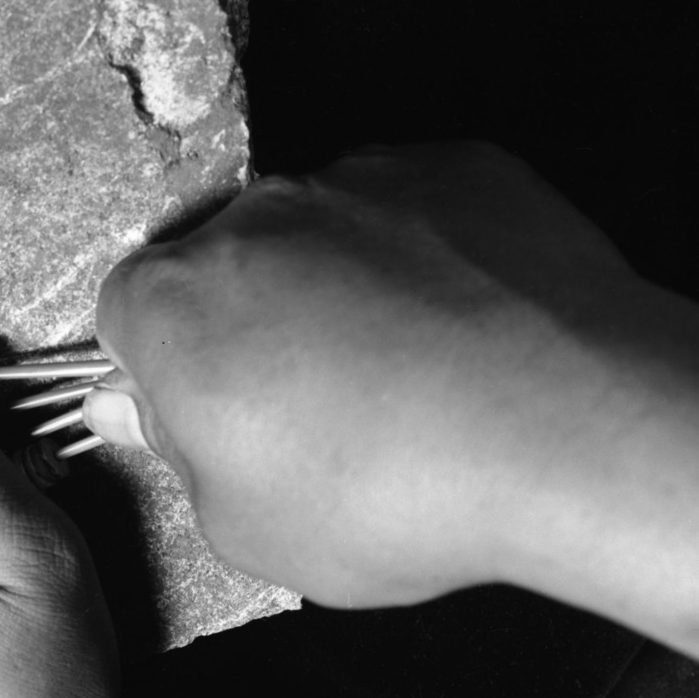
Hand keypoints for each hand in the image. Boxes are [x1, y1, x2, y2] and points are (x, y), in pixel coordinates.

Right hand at [85, 140, 698, 697]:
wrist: (574, 430)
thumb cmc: (389, 494)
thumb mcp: (245, 530)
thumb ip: (175, 455)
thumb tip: (140, 408)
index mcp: (172, 303)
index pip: (124, 315)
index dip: (164, 372)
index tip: (209, 420)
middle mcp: (252, 216)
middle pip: (221, 263)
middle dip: (251, 323)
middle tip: (313, 411)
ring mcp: (359, 180)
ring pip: (320, 231)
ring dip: (339, 285)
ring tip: (410, 377)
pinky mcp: (458, 167)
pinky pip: (415, 207)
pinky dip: (429, 255)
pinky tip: (470, 331)